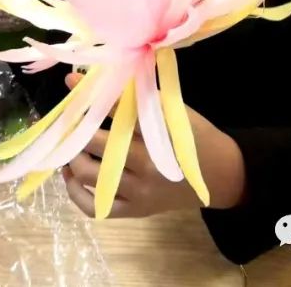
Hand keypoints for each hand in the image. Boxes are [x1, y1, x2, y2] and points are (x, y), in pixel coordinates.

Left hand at [62, 73, 246, 218]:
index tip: (74, 86)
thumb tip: (86, 79)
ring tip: (70, 144)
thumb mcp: (171, 110)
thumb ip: (132, 96)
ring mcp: (139, 193)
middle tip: (70, 117)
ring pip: (89, 175)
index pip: (115, 114)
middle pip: (97, 145)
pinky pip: (95, 207)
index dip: (92, 99)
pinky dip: (75, 192)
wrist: (220, 175)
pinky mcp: (135, 212)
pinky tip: (72, 174)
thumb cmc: (194, 135)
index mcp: (158, 136)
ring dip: (72, 157)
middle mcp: (146, 166)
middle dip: (77, 128)